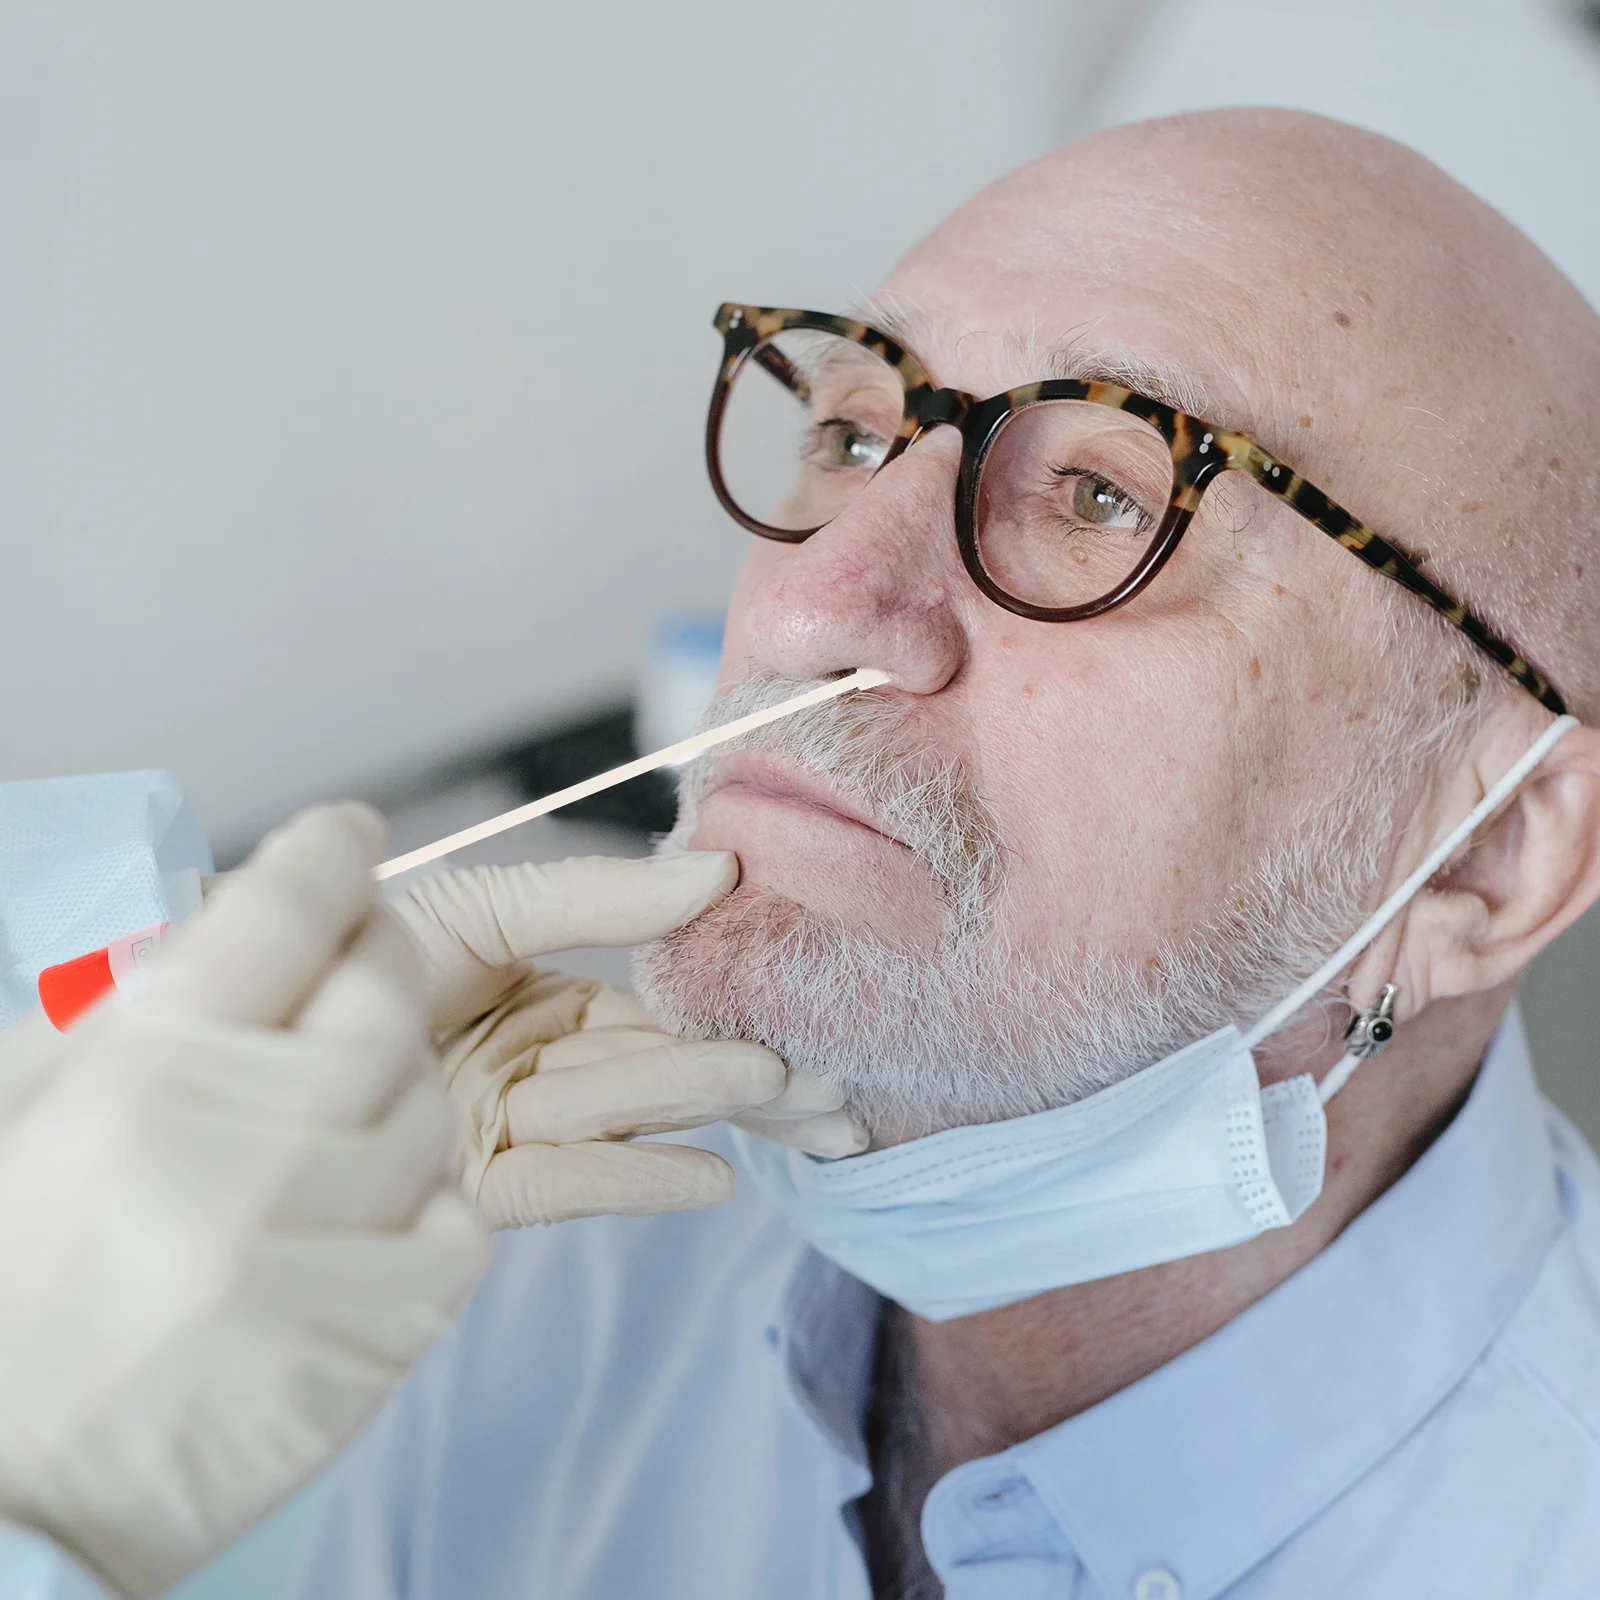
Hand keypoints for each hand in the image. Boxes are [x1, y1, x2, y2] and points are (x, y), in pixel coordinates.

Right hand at [0, 805, 487, 1598]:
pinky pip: (459, 1210)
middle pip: (384, 987)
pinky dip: (424, 1200)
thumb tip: (222, 926)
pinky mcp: (390, 1320)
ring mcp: (332, 1234)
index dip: (330, 853)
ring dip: (394, 1094)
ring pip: (432, 1098)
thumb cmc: (9, 1299)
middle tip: (352, 974)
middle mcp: (251, 1141)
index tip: (352, 834)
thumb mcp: (22, 1120)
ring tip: (325, 1132)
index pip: (281, 909)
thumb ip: (124, 1013)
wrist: (14, 1503)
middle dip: (376, 960)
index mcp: (144, 1074)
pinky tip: (358, 1217)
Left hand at [395, 852, 864, 1228]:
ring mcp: (510, 1127)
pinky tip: (711, 1178)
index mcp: (546, 996)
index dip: (727, 1003)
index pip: (654, 1002)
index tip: (805, 1007)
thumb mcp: (485, 905)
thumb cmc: (359, 949)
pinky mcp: (473, 1189)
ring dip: (707, 1108)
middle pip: (655, 1065)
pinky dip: (635, 1177)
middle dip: (745, 1074)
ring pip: (623, 1113)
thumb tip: (718, 869)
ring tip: (793, 1104)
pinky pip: (565, 1182)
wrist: (244, 1023)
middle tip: (834, 1086)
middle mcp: (539, 1064)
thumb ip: (595, 895)